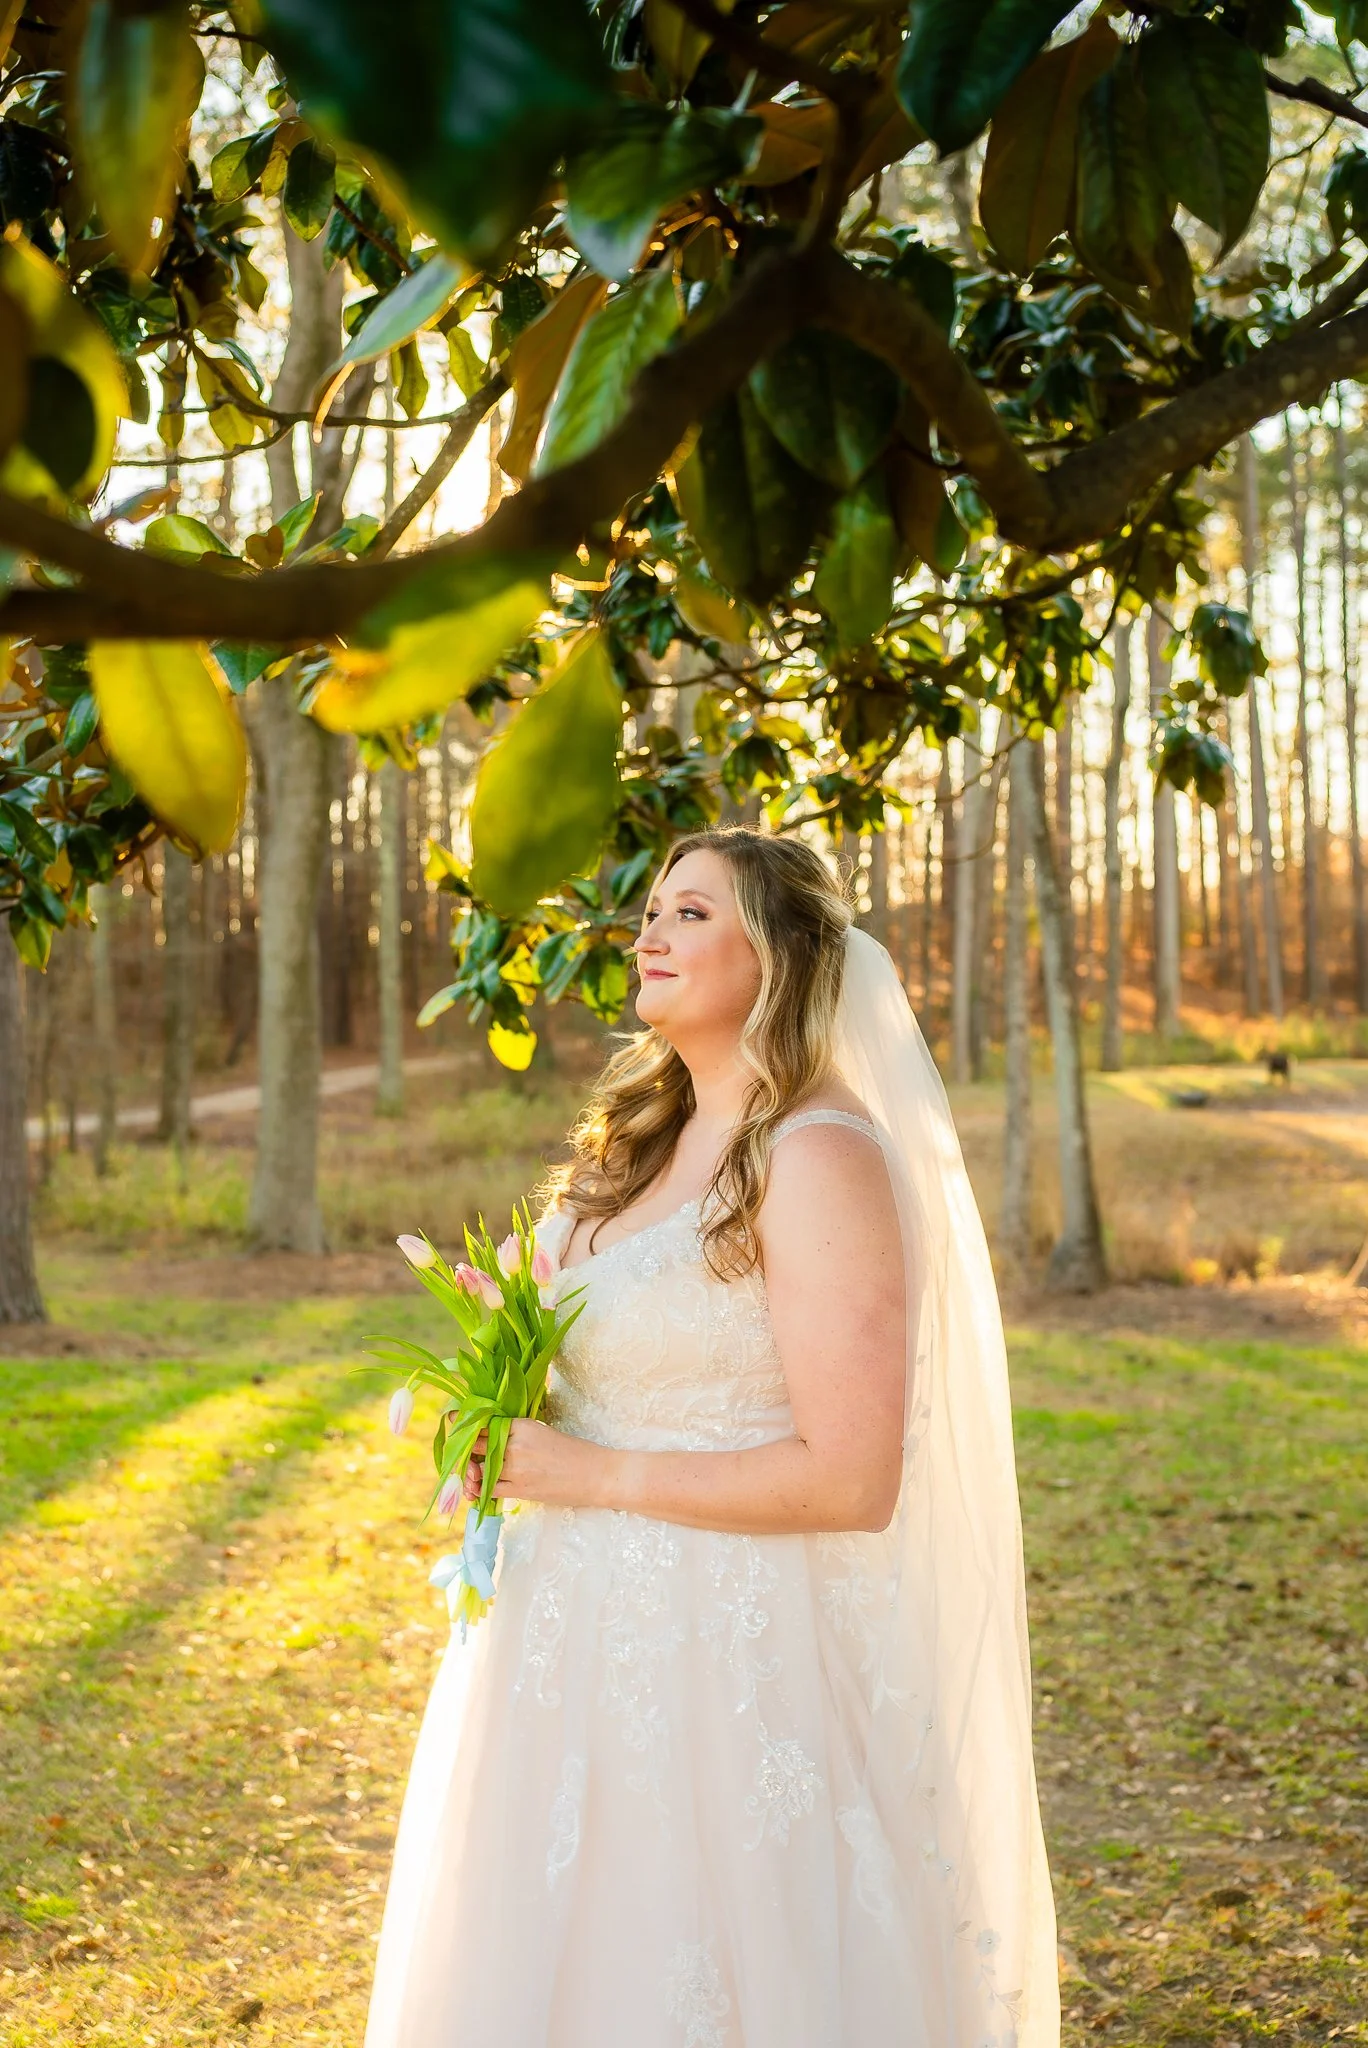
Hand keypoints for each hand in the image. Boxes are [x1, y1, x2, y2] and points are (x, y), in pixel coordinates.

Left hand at [464, 1418, 613, 1511]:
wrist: (595, 1474)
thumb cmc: (572, 1451)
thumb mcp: (542, 1432)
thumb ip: (516, 1433)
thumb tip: (490, 1434)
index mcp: (522, 1425)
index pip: (483, 1422)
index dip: (465, 1423)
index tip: (453, 1421)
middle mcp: (515, 1444)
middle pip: (475, 1444)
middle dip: (463, 1448)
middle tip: (457, 1450)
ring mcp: (516, 1468)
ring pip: (478, 1468)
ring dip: (469, 1471)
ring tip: (469, 1472)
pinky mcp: (520, 1489)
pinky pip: (488, 1490)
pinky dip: (478, 1490)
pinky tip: (475, 1489)